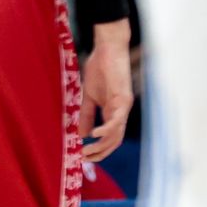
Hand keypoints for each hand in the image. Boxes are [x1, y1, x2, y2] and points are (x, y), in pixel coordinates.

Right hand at [79, 19, 132, 161]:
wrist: (108, 48)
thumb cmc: (99, 68)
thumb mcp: (88, 95)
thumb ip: (86, 114)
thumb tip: (83, 133)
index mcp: (112, 112)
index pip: (108, 138)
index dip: (98, 149)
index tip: (83, 155)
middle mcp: (120, 113)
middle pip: (114, 141)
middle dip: (100, 152)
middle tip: (84, 158)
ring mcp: (123, 107)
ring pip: (116, 134)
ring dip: (102, 145)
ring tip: (87, 150)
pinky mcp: (124, 99)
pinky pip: (117, 119)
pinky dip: (107, 129)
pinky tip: (95, 134)